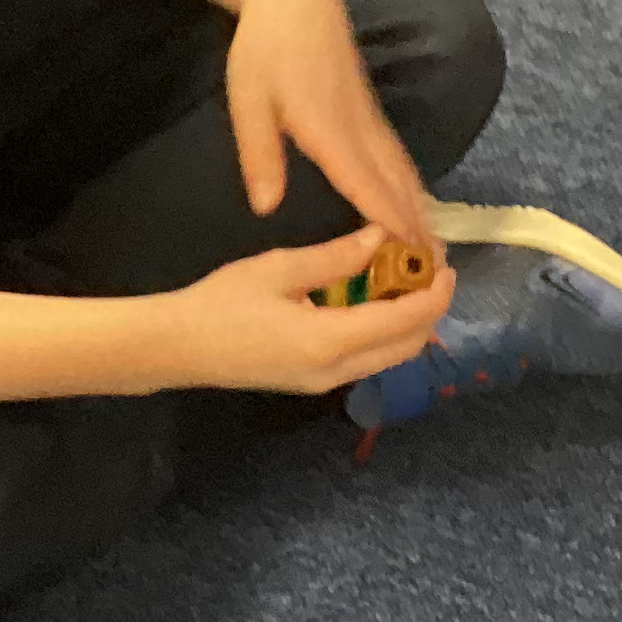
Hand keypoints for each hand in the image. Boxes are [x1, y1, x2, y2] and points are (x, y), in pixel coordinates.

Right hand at [163, 227, 454, 395]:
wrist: (176, 347)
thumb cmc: (222, 303)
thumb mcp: (280, 268)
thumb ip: (336, 256)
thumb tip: (380, 238)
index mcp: (331, 341)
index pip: (405, 321)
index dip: (434, 294)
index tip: (445, 265)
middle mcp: (336, 371)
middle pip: (406, 348)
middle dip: (428, 311)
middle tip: (429, 271)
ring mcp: (324, 382)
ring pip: (387, 357)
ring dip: (406, 323)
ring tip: (404, 281)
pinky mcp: (311, 381)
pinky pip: (364, 360)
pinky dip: (381, 332)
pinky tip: (372, 300)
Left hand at [225, 0, 436, 246]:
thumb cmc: (265, 48)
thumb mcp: (247, 101)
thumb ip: (260, 154)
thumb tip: (266, 207)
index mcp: (327, 128)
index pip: (363, 182)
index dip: (387, 219)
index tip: (406, 253)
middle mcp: (359, 128)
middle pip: (395, 184)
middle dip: (416, 227)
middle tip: (434, 271)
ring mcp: (371, 120)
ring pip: (403, 172)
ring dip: (421, 211)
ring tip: (435, 249)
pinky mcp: (372, 115)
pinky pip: (399, 159)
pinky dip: (413, 188)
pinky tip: (418, 207)